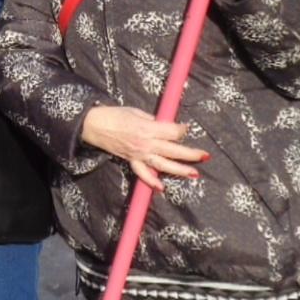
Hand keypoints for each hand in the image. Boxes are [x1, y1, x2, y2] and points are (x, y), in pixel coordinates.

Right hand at [80, 106, 206, 190]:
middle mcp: (146, 143)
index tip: (186, 128)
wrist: (94, 125)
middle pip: (173, 150)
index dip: (182, 130)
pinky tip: (161, 187)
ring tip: (194, 174)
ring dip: (180, 170)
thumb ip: (154, 121)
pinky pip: (143, 174)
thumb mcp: (137, 112)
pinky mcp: (131, 161)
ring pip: (163, 165)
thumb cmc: (116, 114)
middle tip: (205, 156)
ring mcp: (139, 154)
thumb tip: (166, 126)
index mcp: (148, 128)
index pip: (173, 132)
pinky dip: (152, 182)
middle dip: (191, 154)